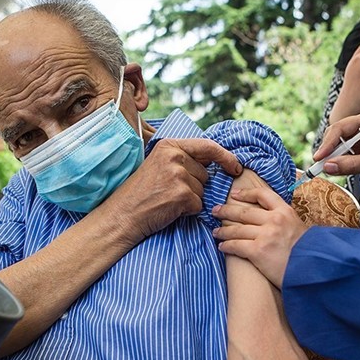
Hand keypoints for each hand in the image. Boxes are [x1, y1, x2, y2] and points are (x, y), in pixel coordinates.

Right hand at [105, 138, 242, 240]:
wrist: (123, 214)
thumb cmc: (141, 192)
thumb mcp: (159, 165)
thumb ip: (182, 159)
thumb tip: (213, 162)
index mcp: (170, 145)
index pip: (208, 147)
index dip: (226, 157)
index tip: (235, 166)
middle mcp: (175, 156)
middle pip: (205, 174)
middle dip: (195, 186)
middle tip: (170, 192)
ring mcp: (179, 175)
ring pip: (203, 190)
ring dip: (191, 199)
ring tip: (167, 199)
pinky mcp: (182, 194)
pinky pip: (198, 204)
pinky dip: (188, 210)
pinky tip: (169, 208)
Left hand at [212, 187, 307, 288]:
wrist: (315, 272)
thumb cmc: (310, 254)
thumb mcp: (300, 229)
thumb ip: (285, 222)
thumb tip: (272, 219)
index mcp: (285, 212)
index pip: (262, 195)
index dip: (246, 193)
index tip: (234, 194)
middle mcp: (274, 220)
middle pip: (243, 212)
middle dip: (226, 211)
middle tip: (215, 211)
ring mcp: (265, 235)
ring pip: (236, 229)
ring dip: (223, 231)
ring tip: (215, 232)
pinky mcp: (258, 251)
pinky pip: (236, 246)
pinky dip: (226, 246)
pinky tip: (222, 247)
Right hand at [314, 111, 359, 179]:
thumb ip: (351, 165)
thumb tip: (328, 166)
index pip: (340, 128)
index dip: (328, 143)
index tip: (319, 157)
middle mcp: (357, 125)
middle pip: (333, 134)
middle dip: (327, 150)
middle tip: (321, 164)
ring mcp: (352, 135)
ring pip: (332, 143)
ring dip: (329, 156)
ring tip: (329, 167)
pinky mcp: (349, 146)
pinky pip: (336, 152)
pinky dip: (333, 160)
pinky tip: (336, 167)